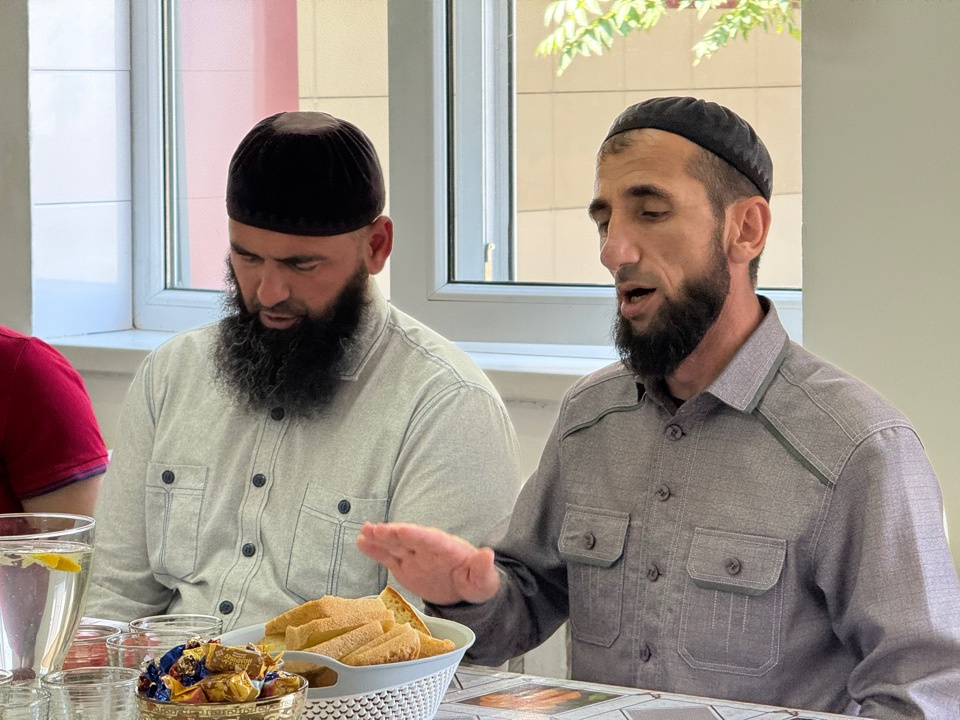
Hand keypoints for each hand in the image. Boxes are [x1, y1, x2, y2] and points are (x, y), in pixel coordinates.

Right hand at [356, 522, 500, 604]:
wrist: (465, 590)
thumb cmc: (476, 582)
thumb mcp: (484, 580)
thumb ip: (483, 568)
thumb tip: (487, 554)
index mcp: (447, 548)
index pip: (430, 539)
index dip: (416, 534)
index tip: (401, 530)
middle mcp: (427, 549)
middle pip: (408, 539)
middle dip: (393, 534)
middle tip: (375, 529)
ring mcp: (414, 557)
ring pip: (395, 545)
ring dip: (379, 538)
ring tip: (364, 531)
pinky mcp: (405, 566)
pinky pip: (388, 558)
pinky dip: (375, 550)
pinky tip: (361, 542)